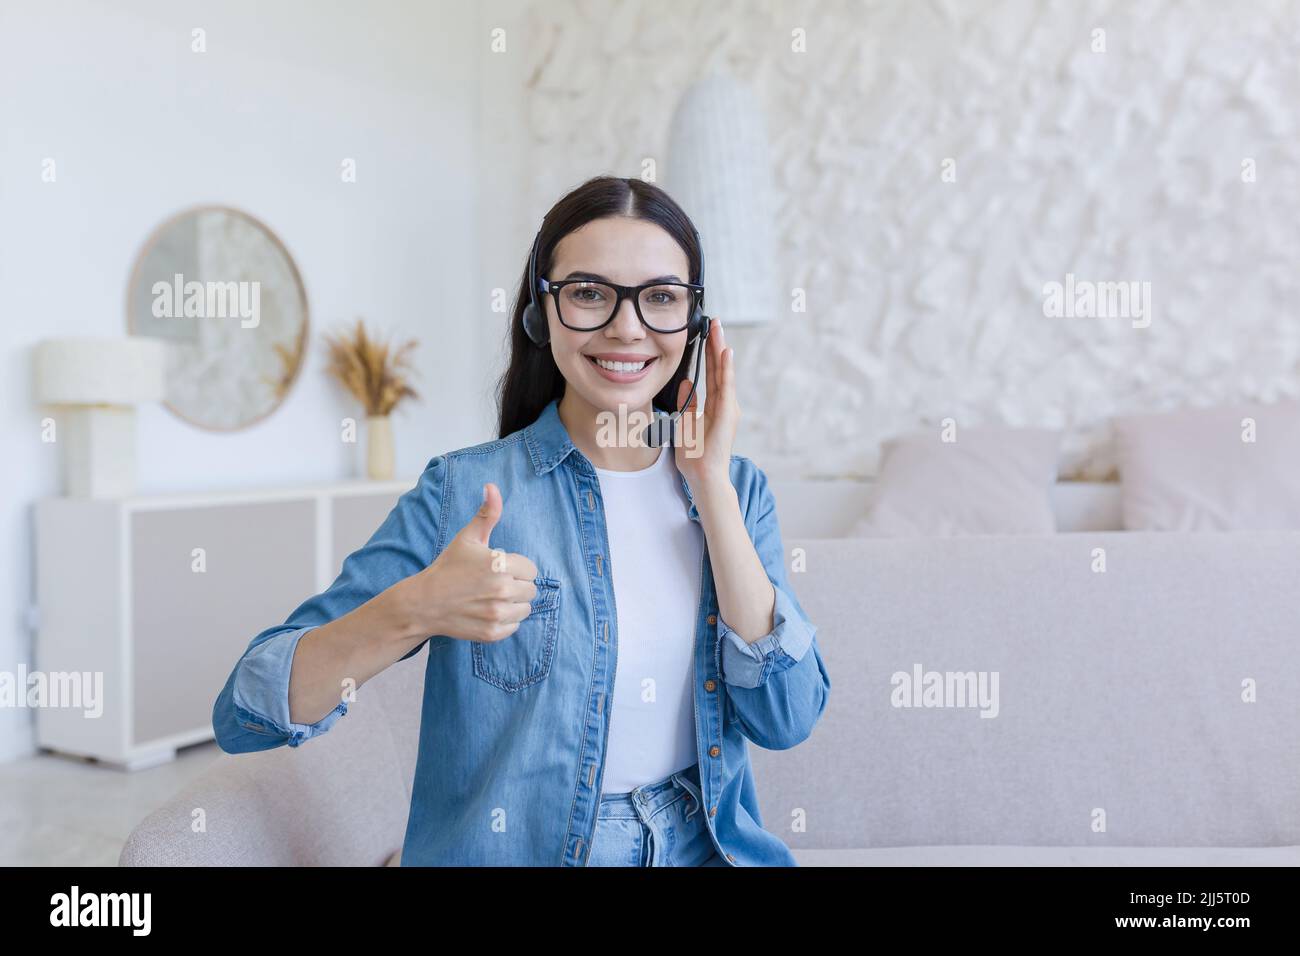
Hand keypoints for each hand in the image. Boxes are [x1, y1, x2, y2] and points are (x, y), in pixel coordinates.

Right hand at [391, 482, 538, 642]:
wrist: (424, 603)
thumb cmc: (448, 567)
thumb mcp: (468, 538)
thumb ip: (487, 513)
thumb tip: (493, 486)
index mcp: (501, 565)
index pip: (531, 570)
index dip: (515, 568)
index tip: (497, 569)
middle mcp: (502, 590)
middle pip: (531, 590)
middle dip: (516, 586)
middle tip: (492, 584)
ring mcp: (497, 614)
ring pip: (525, 609)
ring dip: (513, 604)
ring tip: (490, 598)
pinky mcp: (493, 633)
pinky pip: (515, 627)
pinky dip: (505, 621)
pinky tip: (486, 612)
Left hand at [675, 315, 737, 490]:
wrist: (703, 475)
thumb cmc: (695, 455)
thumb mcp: (685, 423)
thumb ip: (688, 403)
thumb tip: (686, 383)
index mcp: (715, 406)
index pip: (712, 373)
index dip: (710, 353)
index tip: (708, 333)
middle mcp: (725, 404)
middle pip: (720, 368)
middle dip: (716, 344)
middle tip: (715, 322)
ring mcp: (728, 408)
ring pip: (724, 373)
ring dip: (721, 350)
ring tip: (718, 329)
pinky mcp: (728, 414)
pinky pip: (726, 387)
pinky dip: (726, 369)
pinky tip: (725, 353)